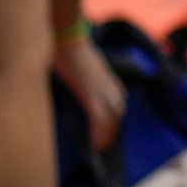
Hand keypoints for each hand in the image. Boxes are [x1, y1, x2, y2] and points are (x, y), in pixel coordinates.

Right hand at [55, 33, 124, 149]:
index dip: (114, 121)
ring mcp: (103, 91)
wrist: (68, 39)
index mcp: (110, 81)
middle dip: (112, 131)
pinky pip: (98, 119)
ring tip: (100, 147)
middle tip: (105, 145)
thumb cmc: (70, 50)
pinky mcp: (91, 94)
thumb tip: (80, 86)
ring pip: (111, 119)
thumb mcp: (83, 69)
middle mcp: (111, 87)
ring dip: (106, 135)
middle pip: (117, 114)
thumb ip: (85, 79)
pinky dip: (98, 133)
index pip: (118, 106)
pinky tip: (94, 144)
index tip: (109, 133)